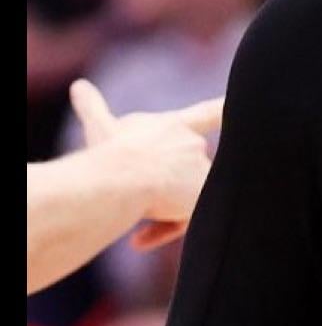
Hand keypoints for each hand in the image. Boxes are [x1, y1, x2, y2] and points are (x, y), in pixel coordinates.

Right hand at [69, 79, 223, 248]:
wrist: (123, 175)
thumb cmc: (109, 150)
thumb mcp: (99, 127)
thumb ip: (92, 107)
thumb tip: (77, 86)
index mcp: (174, 125)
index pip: (206, 114)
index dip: (223, 109)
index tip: (240, 106)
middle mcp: (193, 144)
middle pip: (186, 169)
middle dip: (161, 187)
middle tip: (137, 198)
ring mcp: (200, 170)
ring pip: (179, 199)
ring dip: (156, 211)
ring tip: (132, 219)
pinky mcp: (201, 197)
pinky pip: (184, 220)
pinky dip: (162, 229)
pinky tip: (138, 239)